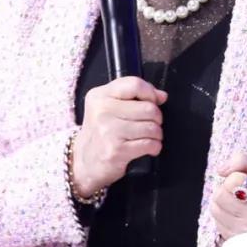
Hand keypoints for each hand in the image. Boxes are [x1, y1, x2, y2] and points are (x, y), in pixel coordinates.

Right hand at [71, 76, 166, 196]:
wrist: (85, 161)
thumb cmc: (102, 132)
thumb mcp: (108, 106)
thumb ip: (134, 95)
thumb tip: (162, 95)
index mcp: (100, 96)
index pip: (134, 84)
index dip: (150, 93)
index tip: (152, 102)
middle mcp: (102, 111)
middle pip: (148, 108)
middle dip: (156, 118)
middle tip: (149, 124)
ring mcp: (108, 131)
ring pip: (152, 127)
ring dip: (156, 134)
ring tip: (148, 137)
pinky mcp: (116, 150)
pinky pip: (149, 144)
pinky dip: (154, 147)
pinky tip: (147, 148)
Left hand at [210, 152, 246, 241]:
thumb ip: (242, 161)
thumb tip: (220, 170)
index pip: (234, 180)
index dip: (235, 177)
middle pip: (220, 194)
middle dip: (226, 188)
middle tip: (238, 191)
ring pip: (215, 208)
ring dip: (222, 202)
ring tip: (236, 202)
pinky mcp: (238, 241)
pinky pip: (217, 223)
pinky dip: (223, 215)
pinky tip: (236, 215)